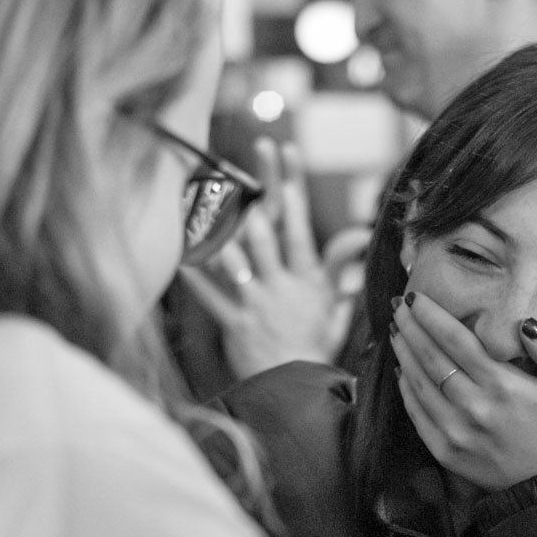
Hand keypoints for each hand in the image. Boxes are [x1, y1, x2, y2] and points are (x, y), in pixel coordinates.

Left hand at [179, 139, 356, 378]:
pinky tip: (177, 253)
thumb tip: (360, 233)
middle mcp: (282, 286)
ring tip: (199, 204)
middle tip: (237, 166)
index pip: (301, 222)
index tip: (285, 148)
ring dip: (216, 233)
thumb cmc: (315, 342)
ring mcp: (256, 304)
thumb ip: (340, 264)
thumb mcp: (335, 302)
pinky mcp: (235, 322)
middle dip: (252, 198)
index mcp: (308, 277)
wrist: (299, 388)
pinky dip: (193, 275)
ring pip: (235, 261)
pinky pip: (209, 296)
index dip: (293, 183)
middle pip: (265, 234)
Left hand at [390, 292, 536, 490]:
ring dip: (403, 352)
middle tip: (398, 304)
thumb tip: (527, 325)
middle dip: (410, 326)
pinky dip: (406, 387)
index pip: (455, 340)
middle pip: (430, 357)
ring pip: (418, 383)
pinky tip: (402, 368)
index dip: (431, 315)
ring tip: (396, 330)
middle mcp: (473, 406)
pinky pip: (416, 413)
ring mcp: (454, 431)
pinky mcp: (444, 450)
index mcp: (502, 386)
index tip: (416, 297)